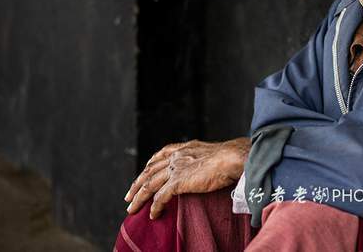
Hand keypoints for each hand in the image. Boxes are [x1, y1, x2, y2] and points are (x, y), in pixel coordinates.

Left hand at [124, 137, 249, 218]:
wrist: (233, 158)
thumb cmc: (233, 156)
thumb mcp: (216, 153)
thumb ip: (208, 159)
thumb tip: (215, 166)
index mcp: (186, 148)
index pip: (162, 154)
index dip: (151, 163)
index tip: (145, 170)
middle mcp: (177, 156)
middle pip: (150, 170)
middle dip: (137, 184)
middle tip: (129, 195)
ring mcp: (176, 169)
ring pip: (150, 184)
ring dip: (139, 198)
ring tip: (132, 209)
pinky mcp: (178, 182)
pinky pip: (160, 197)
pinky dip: (155, 207)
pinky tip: (153, 215)